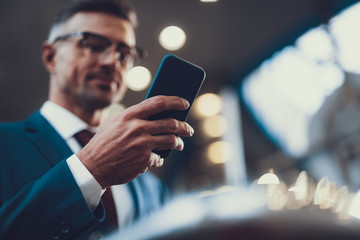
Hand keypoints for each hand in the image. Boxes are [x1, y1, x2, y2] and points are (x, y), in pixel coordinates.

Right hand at [76, 95, 193, 187]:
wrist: (92, 167)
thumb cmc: (104, 143)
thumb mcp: (115, 123)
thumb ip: (133, 117)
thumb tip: (157, 113)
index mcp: (129, 116)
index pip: (158, 102)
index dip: (175, 101)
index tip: (185, 103)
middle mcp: (137, 128)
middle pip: (171, 123)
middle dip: (184, 127)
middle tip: (189, 130)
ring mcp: (142, 145)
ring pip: (171, 140)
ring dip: (178, 143)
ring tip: (179, 144)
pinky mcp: (144, 160)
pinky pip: (159, 158)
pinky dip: (159, 159)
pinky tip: (155, 159)